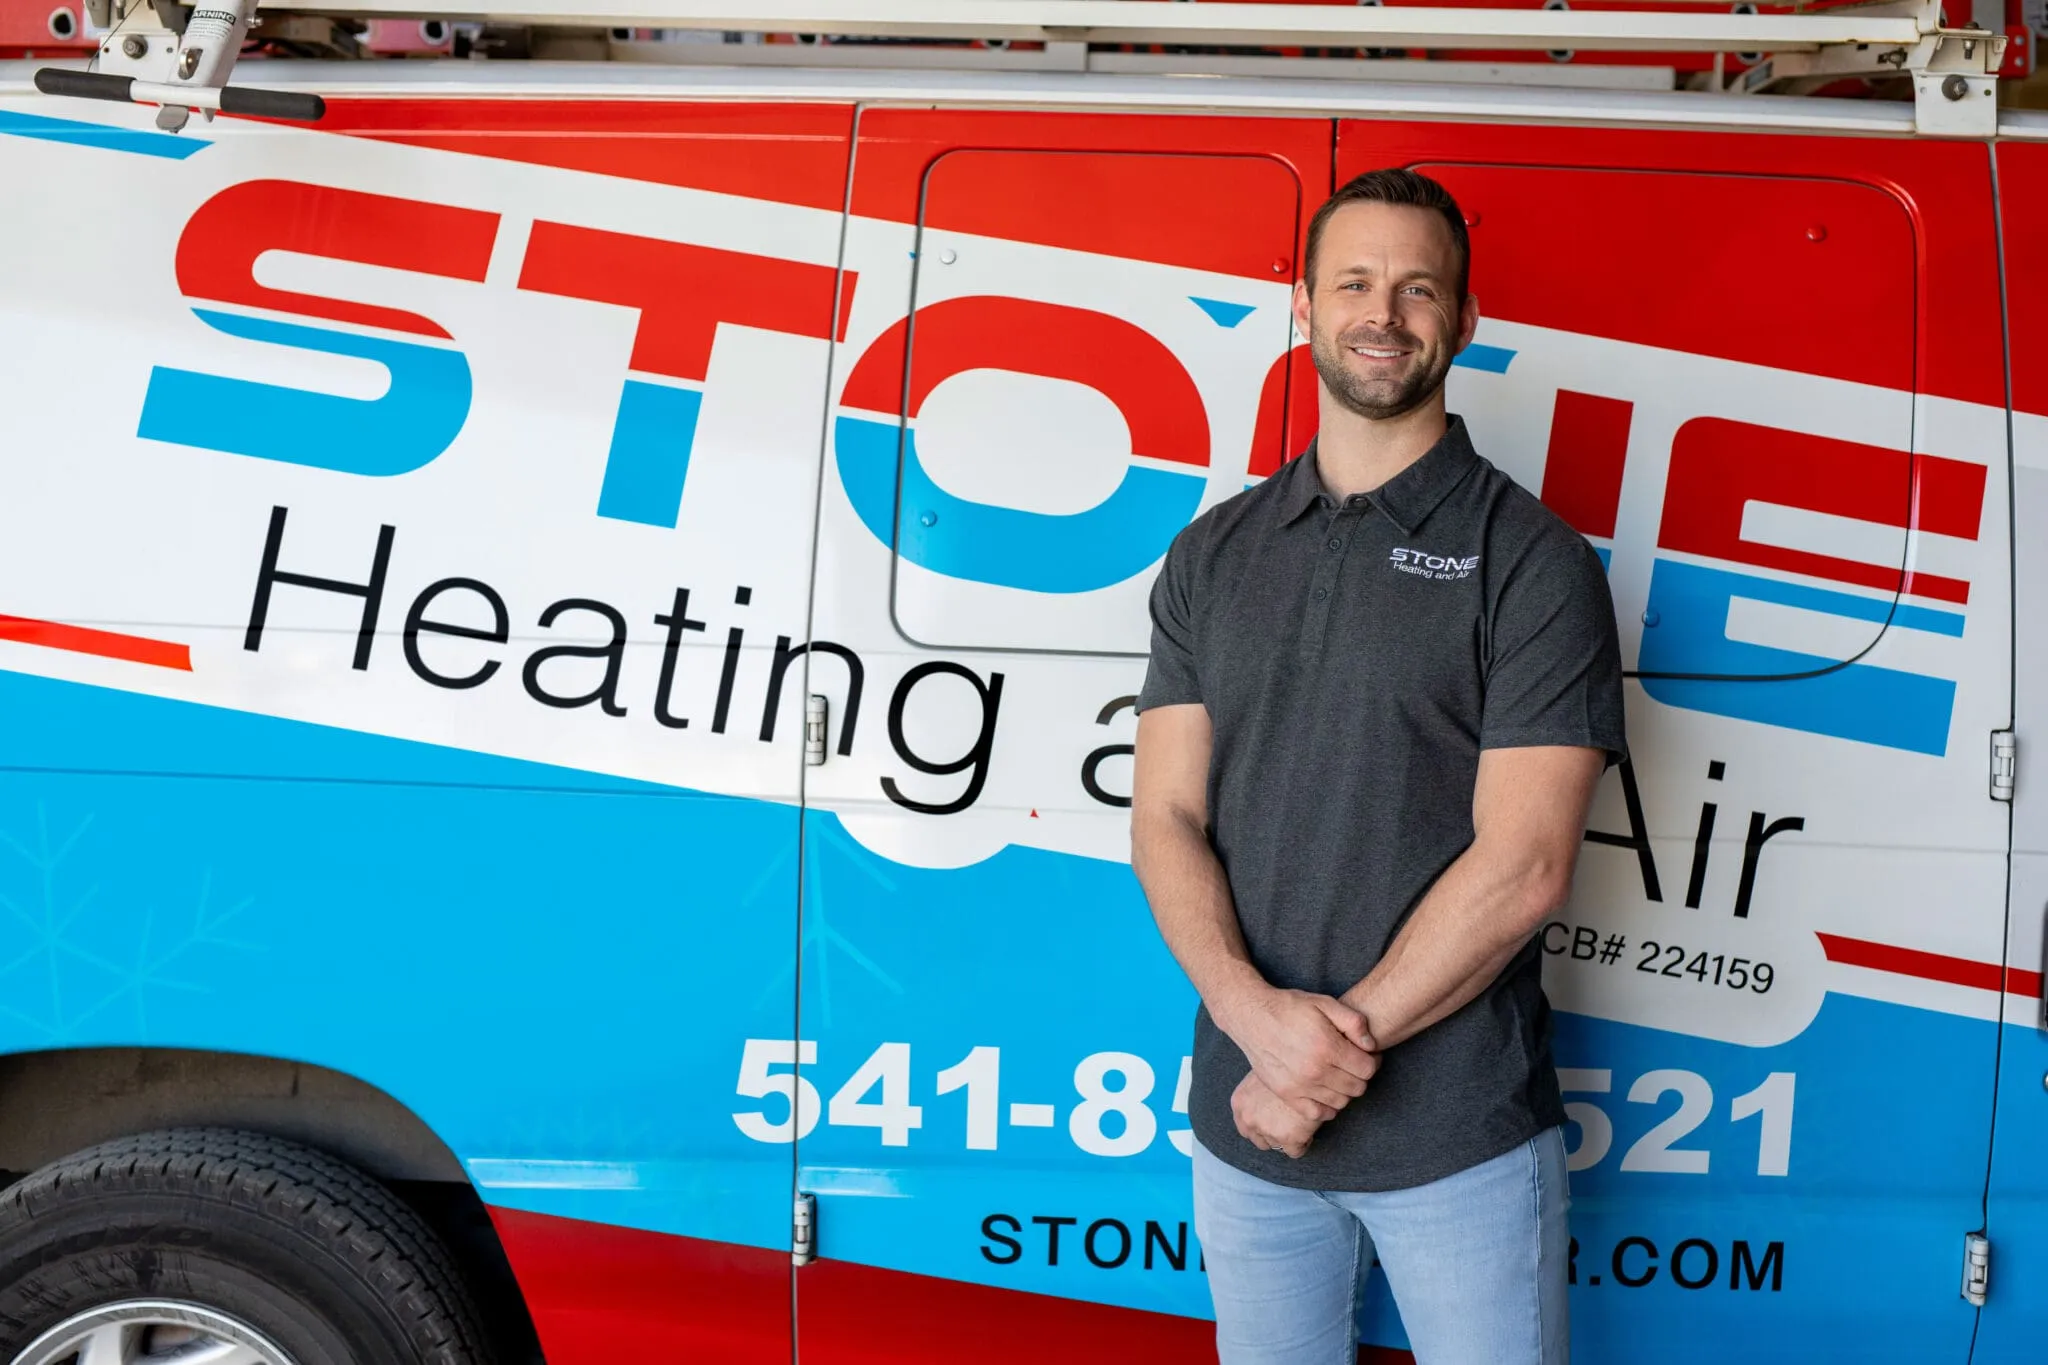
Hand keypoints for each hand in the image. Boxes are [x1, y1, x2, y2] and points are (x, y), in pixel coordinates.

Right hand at [1216, 985, 1377, 1112]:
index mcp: (1327, 1047)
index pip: (1367, 1069)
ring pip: (1340, 1102)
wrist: (1252, 1016)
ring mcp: (1299, 1086)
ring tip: (1338, 1075)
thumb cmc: (1290, 1007)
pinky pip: (1317, 1113)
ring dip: (1345, 1090)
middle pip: (1357, 1087)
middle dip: (1360, 1076)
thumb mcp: (1325, 1002)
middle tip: (1353, 1063)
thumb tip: (1371, 1046)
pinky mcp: (1286, 1094)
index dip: (1372, 1061)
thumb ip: (1354, 1022)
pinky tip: (1325, 1091)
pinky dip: (1327, 1107)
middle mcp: (1315, 1071)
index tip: (1366, 1054)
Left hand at [1232, 1072, 1322, 1157]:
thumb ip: (1258, 1090)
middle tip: (1289, 1122)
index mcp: (1239, 1102)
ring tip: (1300, 1120)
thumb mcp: (1263, 1072)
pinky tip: (1309, 1127)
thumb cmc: (1286, 1063)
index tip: (1273, 1122)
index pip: (1245, 1127)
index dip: (1261, 1126)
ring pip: (1277, 1145)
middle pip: (1260, 1140)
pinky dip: (1303, 1143)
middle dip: (1274, 1134)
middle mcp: (1249, 1118)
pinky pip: (1296, 1151)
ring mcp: (1267, 1130)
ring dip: (1288, 1137)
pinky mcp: (1289, 1138)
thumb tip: (1263, 1100)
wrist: (1306, 1066)